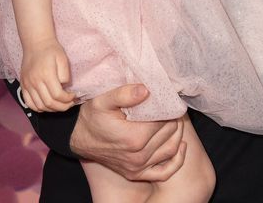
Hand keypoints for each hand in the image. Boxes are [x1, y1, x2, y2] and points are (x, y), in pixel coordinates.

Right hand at [19, 39, 76, 111]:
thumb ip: (65, 75)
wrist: (35, 44)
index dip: (68, 99)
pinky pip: (29, 103)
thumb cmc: (51, 50)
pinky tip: (47, 105)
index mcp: (46, 75)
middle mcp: (35, 82)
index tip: (73, 96)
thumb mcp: (63, 59)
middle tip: (69, 103)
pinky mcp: (23, 86)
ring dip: (51, 109)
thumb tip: (64, 87)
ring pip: (39, 106)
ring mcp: (27, 85)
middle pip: (49, 103)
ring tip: (60, 105)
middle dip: (62, 107)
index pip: (58, 95)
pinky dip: (39, 108)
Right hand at [70, 84, 186, 181]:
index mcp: (133, 137)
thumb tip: (146, 90)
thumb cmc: (92, 117)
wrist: (81, 139)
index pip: (164, 120)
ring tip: (174, 119)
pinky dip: (177, 160)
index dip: (168, 107)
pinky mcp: (137, 174)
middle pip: (169, 133)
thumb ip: (124, 94)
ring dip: (178, 134)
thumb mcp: (102, 100)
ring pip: (171, 149)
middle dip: (173, 118)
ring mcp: (138, 167)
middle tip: (172, 106)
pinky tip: (182, 146)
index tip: (166, 98)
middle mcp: (138, 156)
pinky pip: (165, 172)